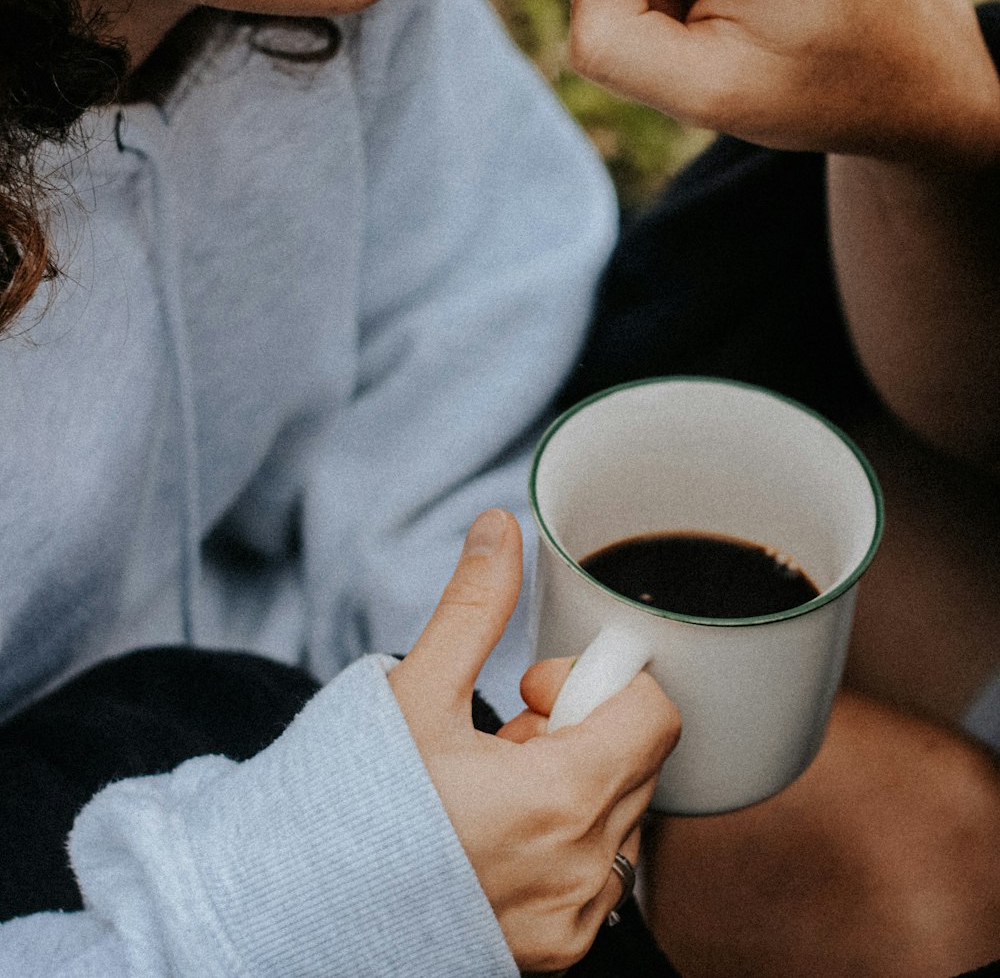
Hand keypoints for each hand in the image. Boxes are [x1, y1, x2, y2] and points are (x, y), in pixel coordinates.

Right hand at [390, 510, 679, 972]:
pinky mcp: (555, 951)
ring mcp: (572, 920)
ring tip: (489, 792)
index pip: (654, 716)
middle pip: (636, 762)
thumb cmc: (356, 805)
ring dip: (571, 789)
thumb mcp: (415, 693)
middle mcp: (583, 872)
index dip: (597, 684)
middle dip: (577, 733)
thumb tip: (501, 527)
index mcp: (560, 801)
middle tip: (500, 740)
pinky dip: (559, 845)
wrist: (302, 909)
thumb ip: (473, 607)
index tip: (532, 689)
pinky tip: (491, 839)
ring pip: (616, 817)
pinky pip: (593, 874)